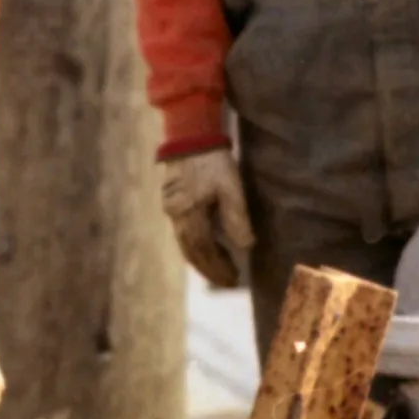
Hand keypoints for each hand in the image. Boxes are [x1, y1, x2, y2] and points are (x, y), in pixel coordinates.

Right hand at [159, 146, 254, 287]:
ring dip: (202, 260)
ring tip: (220, 270)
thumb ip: (237, 218)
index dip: (218, 268)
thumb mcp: (231, 187)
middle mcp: (176, 216)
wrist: (190, 135)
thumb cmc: (213, 161)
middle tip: (228, 282)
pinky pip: (183, 233)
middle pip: (192, 252)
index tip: (234, 280)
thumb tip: (247, 247)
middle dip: (210, 270)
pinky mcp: (172, 202)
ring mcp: (171, 210)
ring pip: (185, 244)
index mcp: (190, 214)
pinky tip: (209, 247)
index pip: (204, 251)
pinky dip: (196, 245)